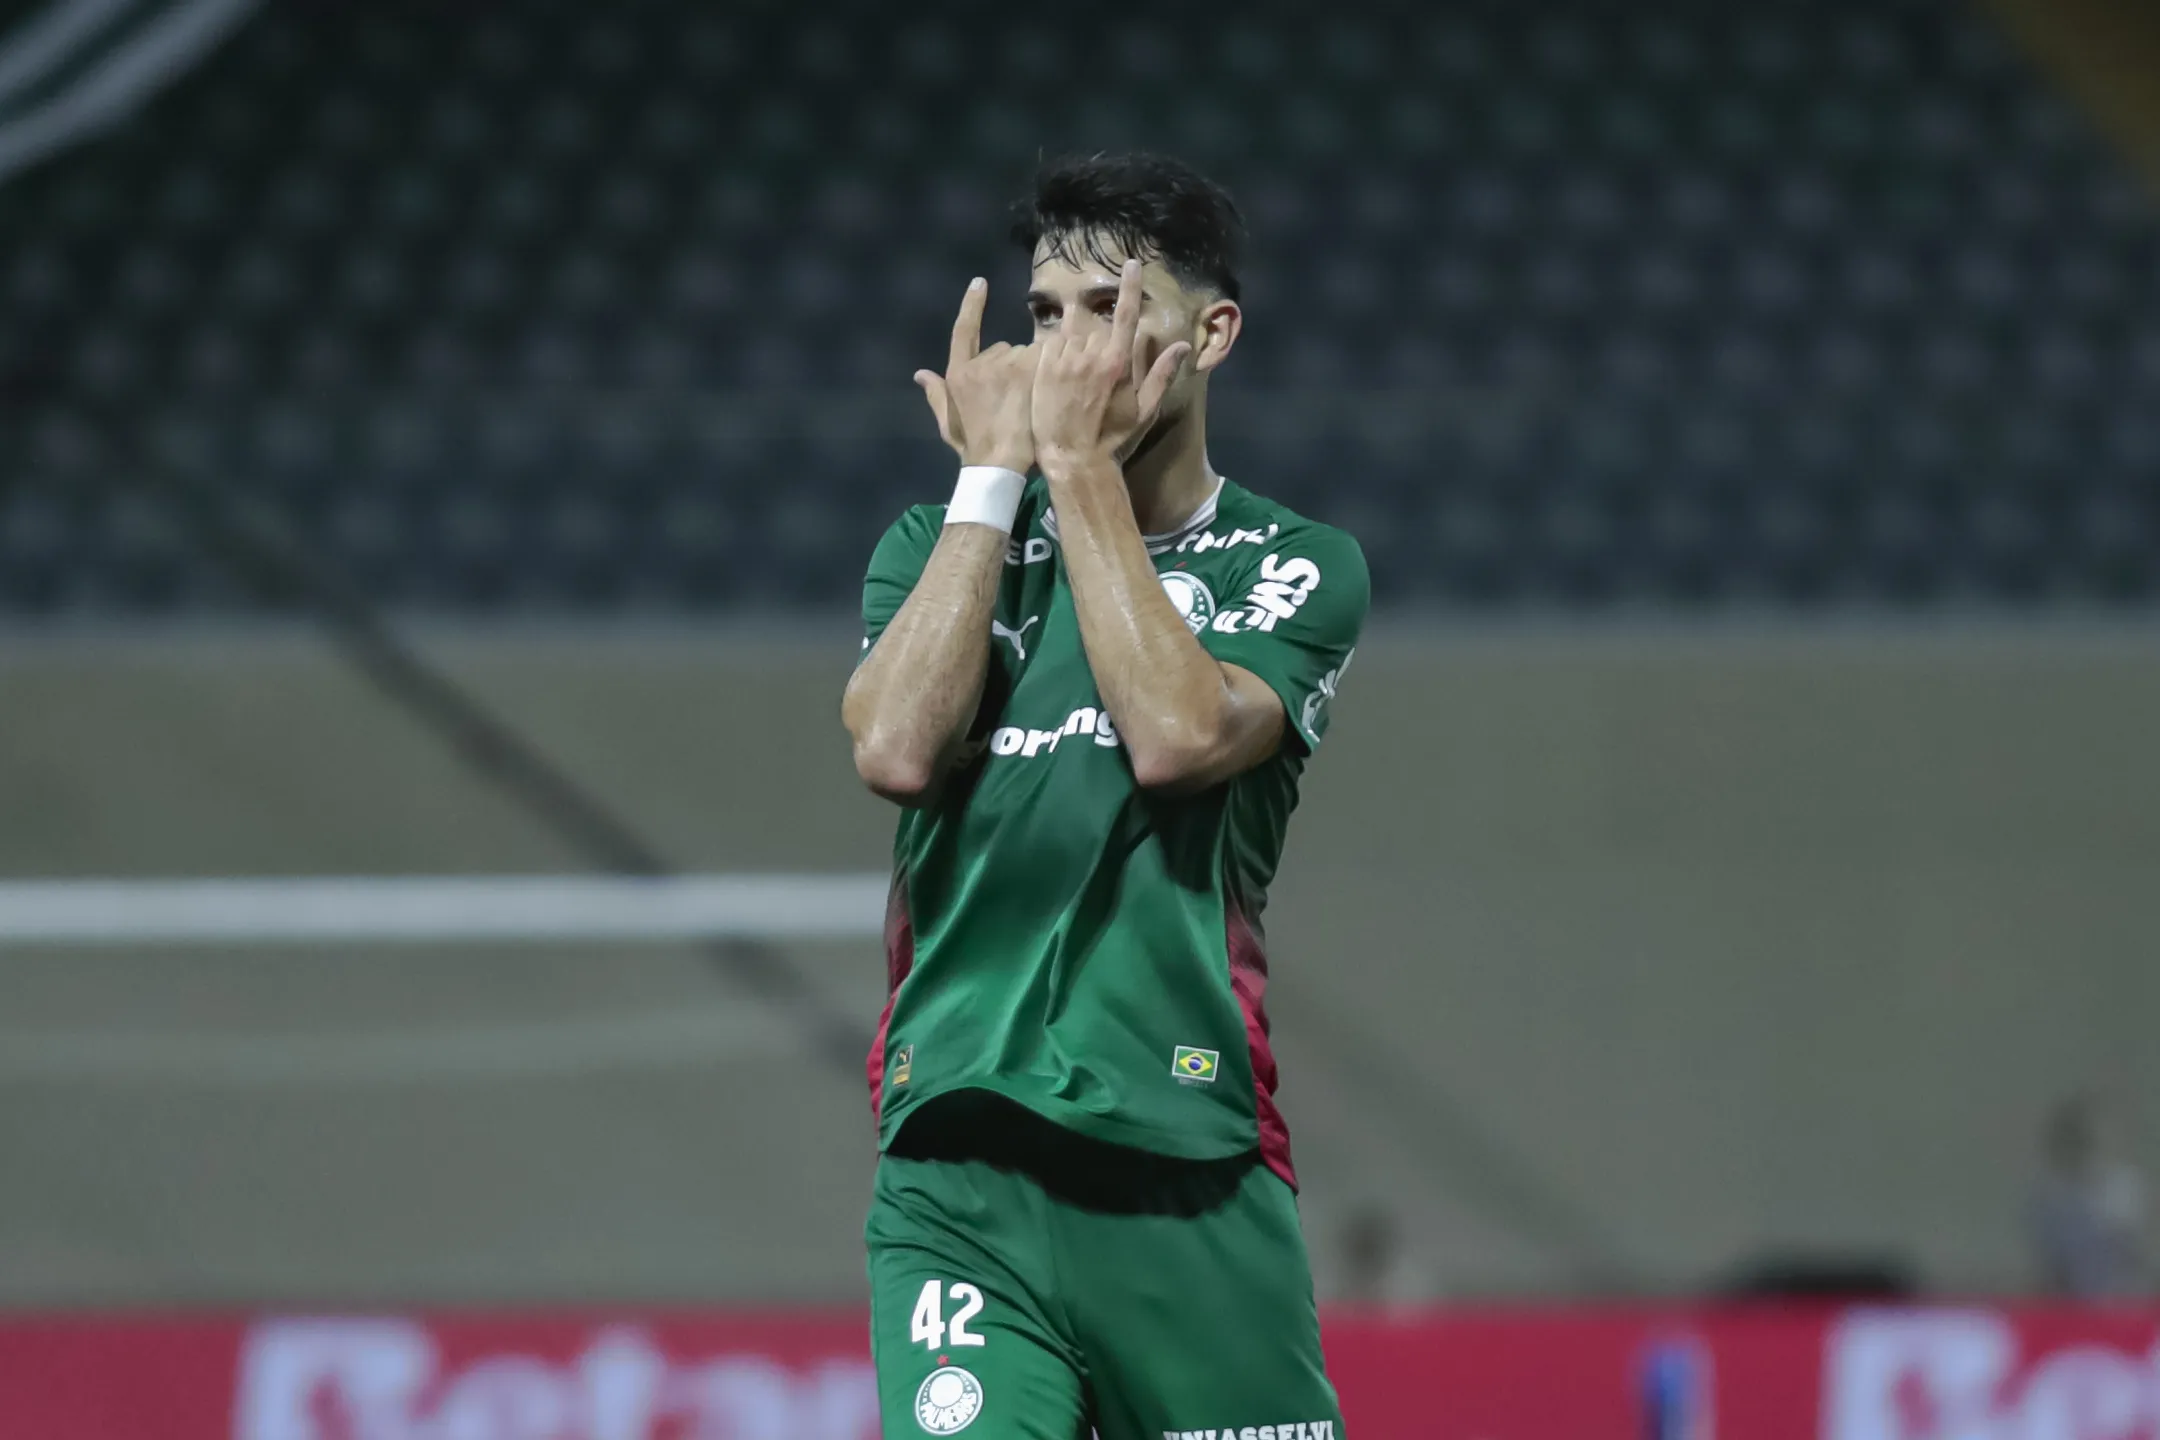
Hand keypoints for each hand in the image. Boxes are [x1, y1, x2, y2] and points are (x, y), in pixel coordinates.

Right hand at [914, 278, 1039, 472]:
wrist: (998, 462)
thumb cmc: (973, 447)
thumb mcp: (949, 424)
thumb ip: (937, 395)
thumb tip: (920, 374)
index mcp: (957, 373)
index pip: (963, 330)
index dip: (972, 305)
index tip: (980, 283)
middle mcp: (979, 363)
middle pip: (1003, 348)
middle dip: (1011, 366)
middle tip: (1013, 399)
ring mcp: (1005, 364)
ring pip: (1025, 355)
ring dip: (1030, 370)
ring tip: (1028, 401)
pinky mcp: (1028, 369)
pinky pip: (1042, 359)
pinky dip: (1045, 372)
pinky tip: (1044, 392)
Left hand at [1030, 259, 1191, 467]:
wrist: (1072, 459)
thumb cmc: (1113, 438)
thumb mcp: (1145, 410)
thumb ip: (1161, 374)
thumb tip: (1182, 345)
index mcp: (1118, 362)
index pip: (1126, 314)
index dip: (1130, 286)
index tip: (1131, 263)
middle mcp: (1091, 355)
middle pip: (1097, 330)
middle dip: (1099, 344)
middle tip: (1096, 377)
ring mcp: (1064, 360)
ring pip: (1072, 335)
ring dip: (1076, 348)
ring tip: (1075, 380)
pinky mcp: (1041, 368)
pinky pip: (1050, 345)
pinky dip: (1055, 353)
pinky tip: (1057, 376)